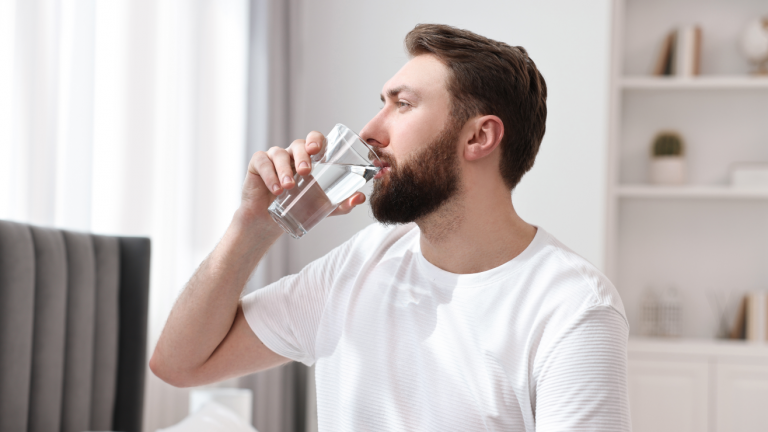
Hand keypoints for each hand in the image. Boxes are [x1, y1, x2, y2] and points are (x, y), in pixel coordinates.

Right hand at [240, 130, 366, 220]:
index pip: (315, 140)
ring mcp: (274, 158)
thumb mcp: (324, 207)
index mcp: (310, 158)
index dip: (316, 140)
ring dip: (284, 169)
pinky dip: (269, 175)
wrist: (271, 222)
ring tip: (288, 187)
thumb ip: (343, 203)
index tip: (317, 149)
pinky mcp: (257, 164)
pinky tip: (275, 189)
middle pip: (298, 144)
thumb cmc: (299, 207)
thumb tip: (360, 198)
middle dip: (302, 155)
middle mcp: (292, 154)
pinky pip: (262, 162)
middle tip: (305, 171)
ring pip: (279, 154)